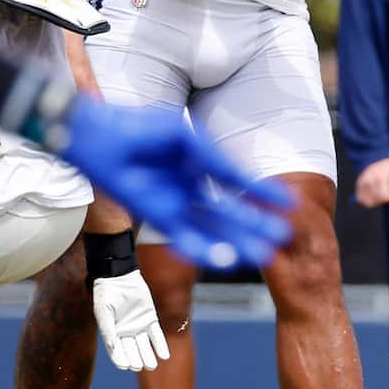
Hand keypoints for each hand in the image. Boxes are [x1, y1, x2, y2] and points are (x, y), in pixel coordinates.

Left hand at [55, 96, 291, 270]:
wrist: (99, 136)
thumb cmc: (138, 130)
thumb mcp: (184, 139)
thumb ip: (212, 160)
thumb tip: (237, 178)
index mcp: (197, 165)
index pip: (236, 184)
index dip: (261, 195)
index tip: (289, 204)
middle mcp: (189, 188)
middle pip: (228, 213)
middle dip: (255, 226)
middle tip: (283, 237)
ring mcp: (175, 203)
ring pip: (212, 230)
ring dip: (237, 242)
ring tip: (264, 254)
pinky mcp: (156, 216)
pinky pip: (185, 237)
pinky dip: (205, 249)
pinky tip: (225, 258)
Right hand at [90, 270, 169, 371]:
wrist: (119, 275)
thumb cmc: (106, 294)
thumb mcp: (103, 312)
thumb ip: (107, 329)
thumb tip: (112, 347)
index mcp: (113, 333)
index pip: (117, 352)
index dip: (120, 360)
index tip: (125, 366)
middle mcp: (126, 333)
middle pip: (132, 351)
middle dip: (135, 360)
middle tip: (139, 366)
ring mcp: (139, 326)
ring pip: (144, 346)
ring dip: (148, 356)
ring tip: (151, 365)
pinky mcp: (150, 318)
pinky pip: (156, 335)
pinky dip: (160, 345)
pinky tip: (165, 356)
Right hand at [354, 155, 388, 208]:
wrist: (372, 156)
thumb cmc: (387, 163)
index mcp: (380, 178)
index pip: (386, 197)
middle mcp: (369, 182)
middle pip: (378, 200)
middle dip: (384, 198)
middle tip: (386, 190)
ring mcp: (362, 185)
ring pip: (369, 202)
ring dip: (376, 200)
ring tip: (379, 192)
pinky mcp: (358, 187)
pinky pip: (362, 200)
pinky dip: (367, 200)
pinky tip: (373, 194)